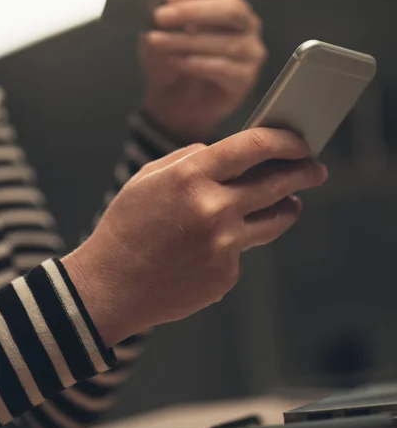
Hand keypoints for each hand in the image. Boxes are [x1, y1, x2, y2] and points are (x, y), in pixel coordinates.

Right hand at [64, 128, 326, 346]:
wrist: (111, 286)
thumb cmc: (127, 228)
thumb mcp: (148, 178)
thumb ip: (190, 159)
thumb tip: (227, 154)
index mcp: (191, 176)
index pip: (254, 146)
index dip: (285, 141)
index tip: (299, 142)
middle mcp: (213, 209)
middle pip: (278, 183)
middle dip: (304, 173)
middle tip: (316, 170)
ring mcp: (224, 245)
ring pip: (276, 220)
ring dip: (289, 208)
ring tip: (292, 203)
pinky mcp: (227, 274)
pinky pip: (245, 250)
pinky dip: (240, 242)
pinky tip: (219, 245)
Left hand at [140, 0, 265, 141]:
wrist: (174, 106)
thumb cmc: (172, 65)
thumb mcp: (161, 35)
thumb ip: (163, 18)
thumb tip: (157, 4)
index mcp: (229, 5)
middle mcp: (247, 26)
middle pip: (232, 8)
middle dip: (193, 10)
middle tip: (161, 17)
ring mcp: (251, 53)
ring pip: (227, 41)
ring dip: (187, 40)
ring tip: (159, 42)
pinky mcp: (245, 79)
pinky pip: (224, 68)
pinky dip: (197, 63)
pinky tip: (176, 62)